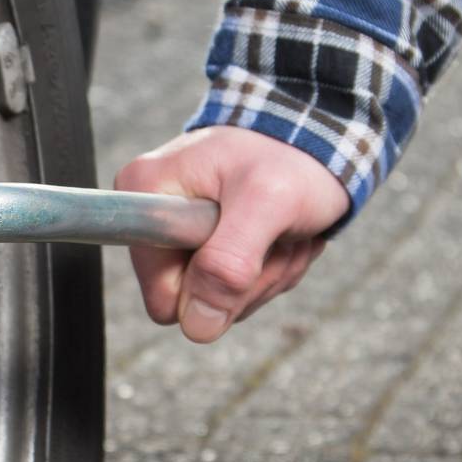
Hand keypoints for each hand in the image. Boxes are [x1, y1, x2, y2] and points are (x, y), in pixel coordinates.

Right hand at [114, 126, 350, 342]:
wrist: (317, 136)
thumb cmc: (292, 157)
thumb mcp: (266, 203)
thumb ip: (229, 263)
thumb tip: (197, 325)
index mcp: (145, 194)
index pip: (162, 294)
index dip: (210, 285)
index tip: (245, 241)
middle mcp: (151, 216)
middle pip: (192, 303)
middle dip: (248, 279)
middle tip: (274, 234)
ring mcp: (178, 235)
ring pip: (218, 301)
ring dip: (264, 273)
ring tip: (279, 229)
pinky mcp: (203, 246)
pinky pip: (234, 292)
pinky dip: (268, 269)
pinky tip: (279, 234)